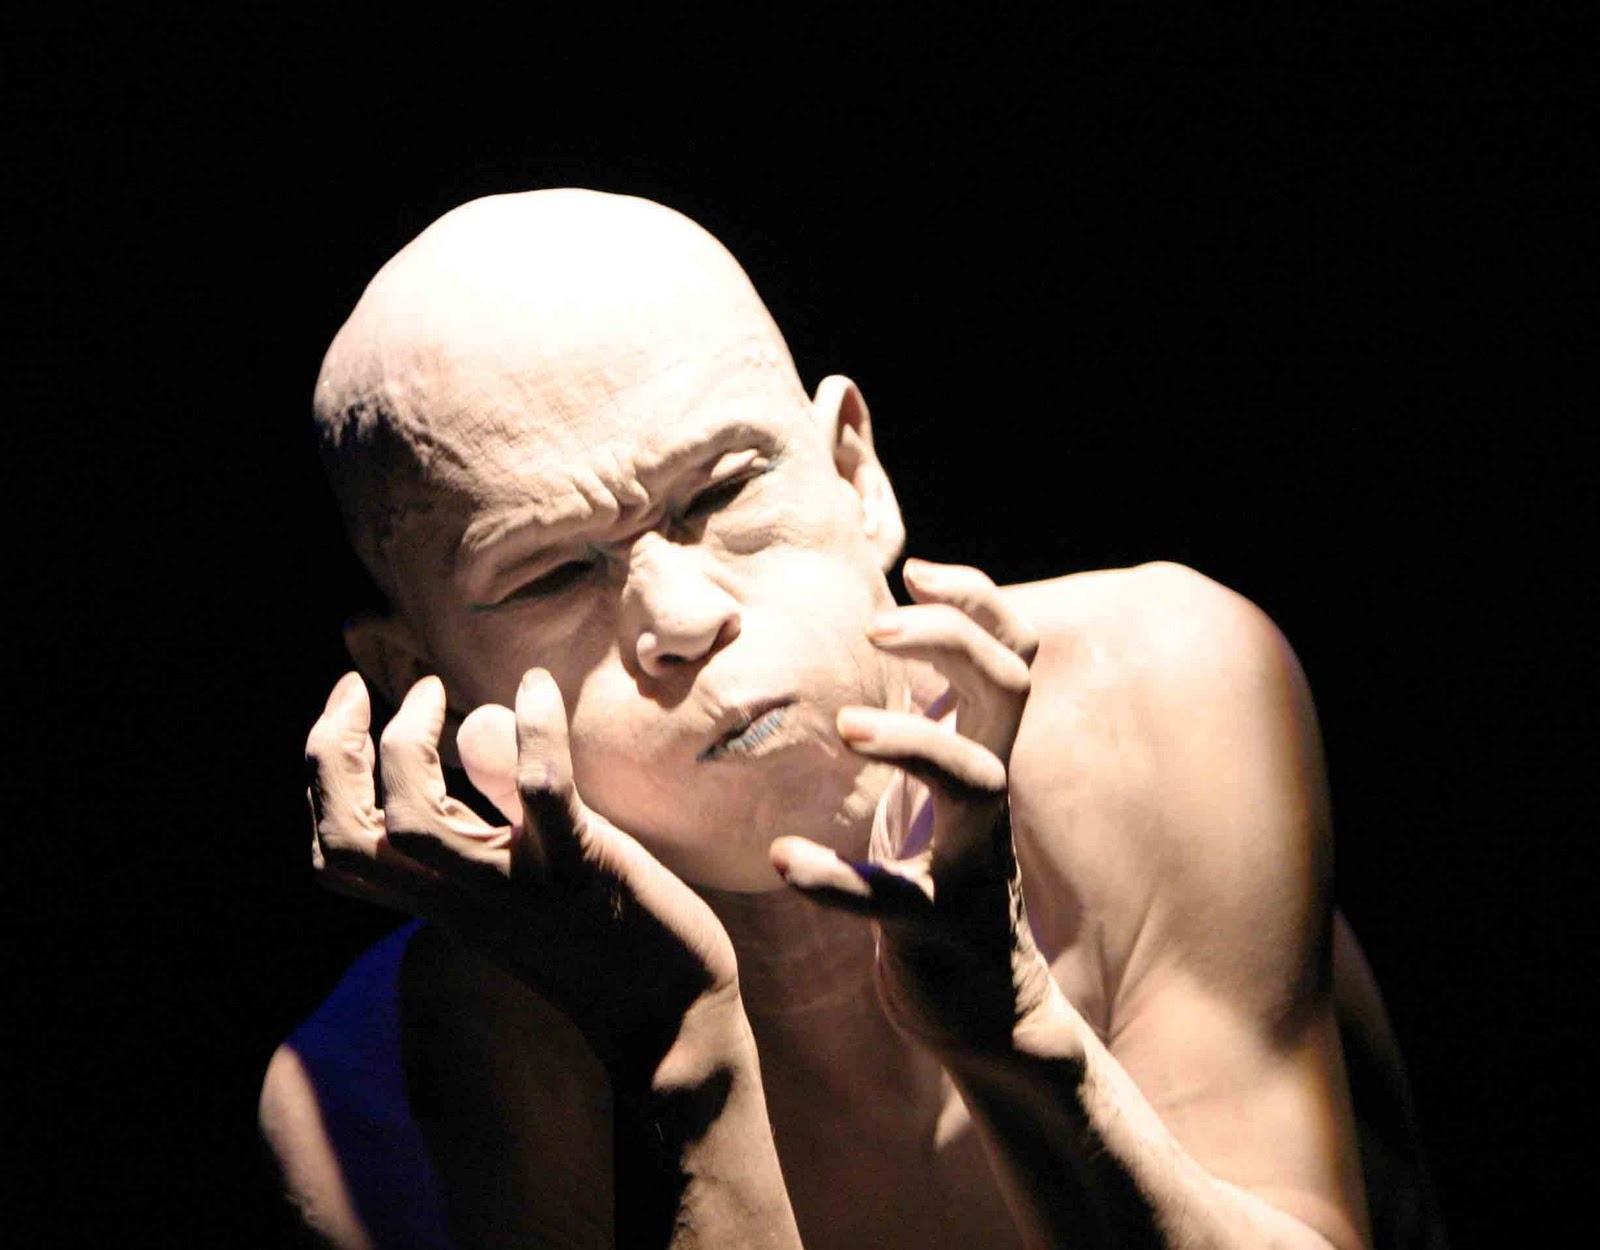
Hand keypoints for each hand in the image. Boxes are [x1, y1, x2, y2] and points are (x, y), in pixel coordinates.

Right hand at [304, 668, 739, 1080]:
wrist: (665, 1015)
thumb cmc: (595, 931)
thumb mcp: (524, 869)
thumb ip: (492, 807)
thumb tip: (475, 724)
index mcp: (440, 897)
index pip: (337, 851)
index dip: (321, 775)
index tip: (348, 705)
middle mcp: (463, 898)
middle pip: (349, 839)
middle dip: (332, 754)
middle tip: (357, 689)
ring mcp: (520, 888)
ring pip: (417, 828)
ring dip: (408, 744)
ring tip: (435, 689)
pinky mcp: (585, 873)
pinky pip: (545, 798)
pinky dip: (535, 736)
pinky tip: (536, 687)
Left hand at [770, 558, 1058, 1057]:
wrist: (982, 1012)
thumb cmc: (940, 883)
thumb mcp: (935, 796)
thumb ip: (923, 725)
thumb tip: (877, 645)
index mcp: (987, 756)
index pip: (1012, 654)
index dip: (978, 600)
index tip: (917, 569)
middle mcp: (993, 797)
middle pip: (1011, 687)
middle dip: (952, 639)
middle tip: (875, 627)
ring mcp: (973, 862)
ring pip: (974, 780)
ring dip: (913, 741)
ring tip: (846, 726)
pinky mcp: (938, 929)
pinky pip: (894, 898)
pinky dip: (839, 879)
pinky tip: (784, 859)